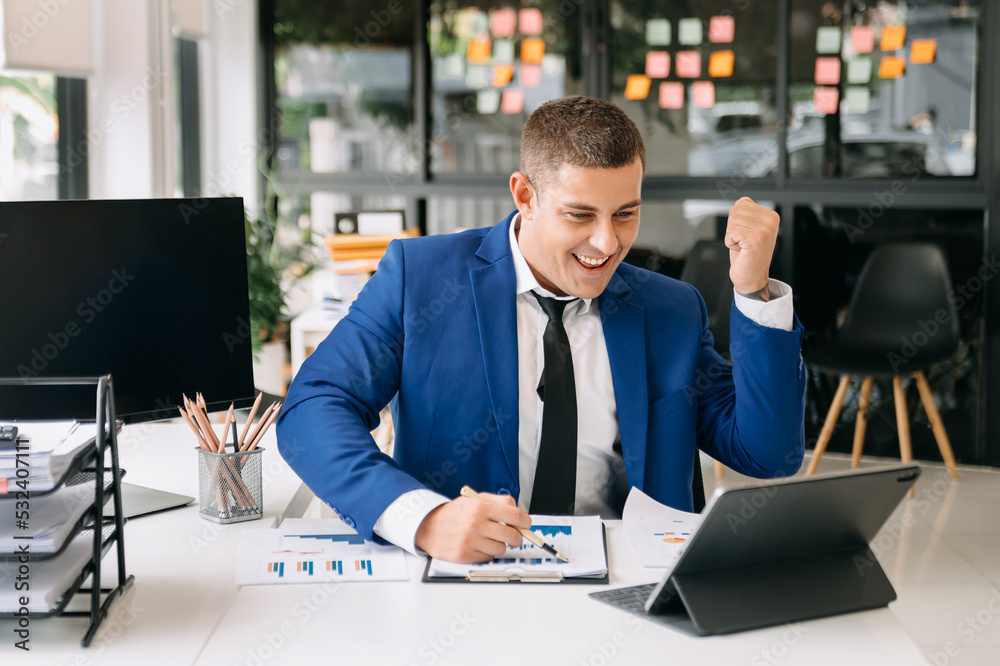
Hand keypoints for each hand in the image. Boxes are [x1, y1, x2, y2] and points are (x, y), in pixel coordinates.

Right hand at [415, 493, 530, 562]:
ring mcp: (471, 540)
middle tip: (514, 537)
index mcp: (481, 507)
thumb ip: (497, 502)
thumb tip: (518, 513)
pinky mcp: (465, 555)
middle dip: (517, 538)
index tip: (526, 524)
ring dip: (500, 546)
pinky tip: (479, 546)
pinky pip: (488, 557)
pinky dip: (487, 553)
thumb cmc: (454, 514)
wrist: (428, 526)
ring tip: (490, 539)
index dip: (525, 522)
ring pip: (501, 549)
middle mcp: (476, 524)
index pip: (515, 515)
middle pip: (512, 535)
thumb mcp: (474, 499)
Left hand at [725, 197, 779, 297]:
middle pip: (735, 210)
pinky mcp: (756, 238)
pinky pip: (730, 232)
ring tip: (743, 246)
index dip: (736, 221)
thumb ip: (747, 212)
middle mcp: (771, 220)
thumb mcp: (748, 228)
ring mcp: (765, 229)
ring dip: (731, 236)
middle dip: (732, 228)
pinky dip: (730, 243)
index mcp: (771, 215)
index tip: (746, 235)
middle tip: (743, 242)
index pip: (741, 203)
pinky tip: (742, 251)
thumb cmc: (747, 255)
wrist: (751, 278)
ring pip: (732, 221)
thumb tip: (742, 200)